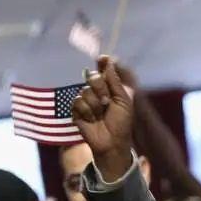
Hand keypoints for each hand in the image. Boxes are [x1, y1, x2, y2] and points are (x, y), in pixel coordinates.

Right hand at [72, 55, 134, 180]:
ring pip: (85, 91)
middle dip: (100, 88)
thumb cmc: (122, 122)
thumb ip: (115, 80)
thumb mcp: (123, 99)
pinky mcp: (77, 111)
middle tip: (107, 101)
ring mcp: (86, 100)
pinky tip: (92, 120)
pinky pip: (77, 102)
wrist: (112, 141)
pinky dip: (86, 112)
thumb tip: (109, 60)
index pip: (103, 70)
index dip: (102, 63)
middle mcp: (97, 91)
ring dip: (95, 104)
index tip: (101, 58)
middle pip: (92, 77)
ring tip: (101, 115)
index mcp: (110, 87)